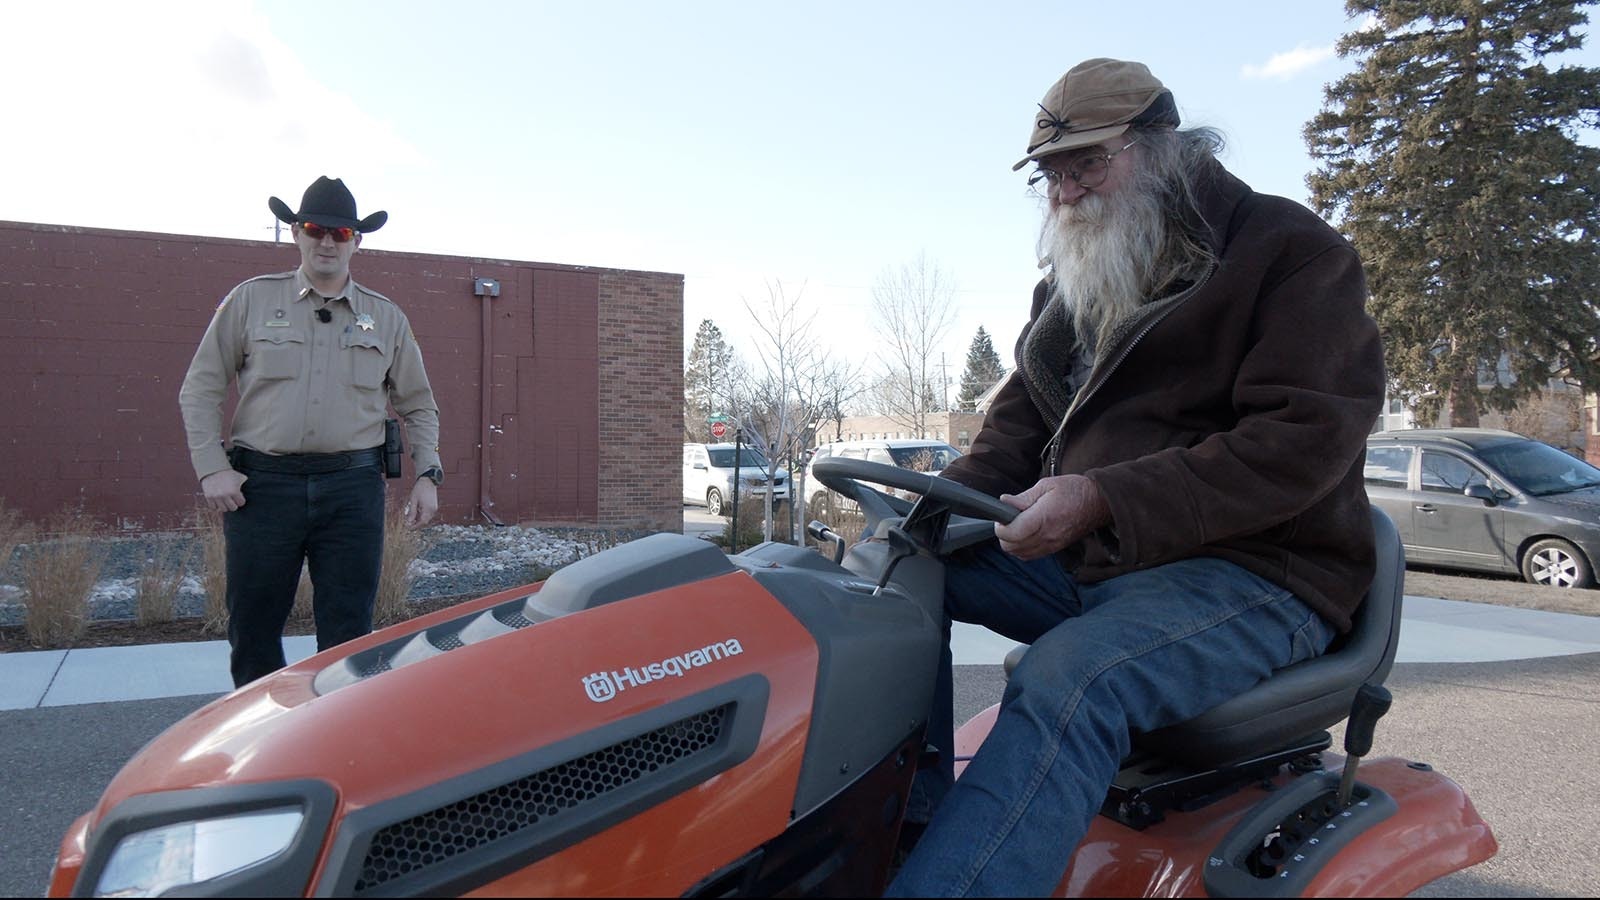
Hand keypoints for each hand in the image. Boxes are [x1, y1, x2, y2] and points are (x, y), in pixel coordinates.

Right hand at [200, 469, 247, 511]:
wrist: (213, 469)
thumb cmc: (229, 474)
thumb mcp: (240, 477)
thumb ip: (245, 484)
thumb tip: (254, 488)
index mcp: (234, 491)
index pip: (241, 503)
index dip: (241, 500)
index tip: (239, 497)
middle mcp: (225, 495)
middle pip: (233, 508)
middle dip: (234, 504)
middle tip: (233, 500)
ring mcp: (216, 497)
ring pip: (223, 509)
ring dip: (225, 506)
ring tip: (226, 501)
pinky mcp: (208, 497)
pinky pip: (213, 507)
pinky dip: (216, 505)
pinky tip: (219, 500)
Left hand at [405, 478, 438, 527]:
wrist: (428, 481)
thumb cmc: (420, 489)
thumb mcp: (413, 500)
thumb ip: (411, 512)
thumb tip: (409, 522)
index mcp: (428, 509)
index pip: (422, 522)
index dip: (415, 526)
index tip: (408, 527)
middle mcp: (433, 510)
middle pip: (424, 522)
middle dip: (416, 523)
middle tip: (408, 523)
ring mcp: (434, 508)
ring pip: (426, 518)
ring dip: (418, 519)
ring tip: (411, 517)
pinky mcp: (434, 507)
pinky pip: (428, 514)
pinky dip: (422, 515)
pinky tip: (416, 513)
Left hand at [994, 474, 1110, 560]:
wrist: (1099, 503)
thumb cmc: (1074, 490)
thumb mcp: (1046, 485)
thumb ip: (1023, 497)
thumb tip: (1004, 502)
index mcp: (1043, 518)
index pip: (1012, 533)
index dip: (1001, 527)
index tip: (1002, 516)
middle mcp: (1047, 535)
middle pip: (1011, 547)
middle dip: (1004, 534)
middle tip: (1008, 519)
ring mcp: (1052, 545)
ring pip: (1019, 553)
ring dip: (1012, 542)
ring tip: (1018, 525)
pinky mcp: (1055, 548)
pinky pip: (1030, 555)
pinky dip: (1022, 547)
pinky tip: (1026, 533)